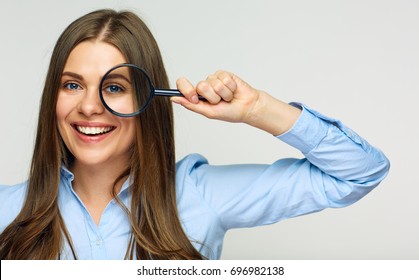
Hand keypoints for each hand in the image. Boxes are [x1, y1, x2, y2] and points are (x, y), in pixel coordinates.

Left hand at [172, 70, 300, 134]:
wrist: (247, 107)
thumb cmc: (229, 112)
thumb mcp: (208, 112)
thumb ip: (191, 105)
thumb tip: (173, 99)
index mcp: (198, 96)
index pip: (183, 85)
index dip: (187, 90)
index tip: (195, 97)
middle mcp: (204, 87)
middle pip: (200, 86)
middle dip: (212, 96)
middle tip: (219, 101)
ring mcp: (214, 79)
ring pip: (213, 83)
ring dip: (223, 93)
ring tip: (228, 98)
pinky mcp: (224, 74)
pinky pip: (223, 78)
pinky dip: (230, 87)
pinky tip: (233, 91)